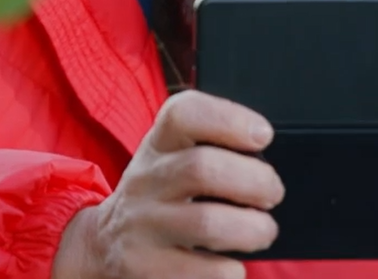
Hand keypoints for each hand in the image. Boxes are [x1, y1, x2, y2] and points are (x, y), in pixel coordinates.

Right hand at [52, 90, 283, 278]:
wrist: (105, 244)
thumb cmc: (159, 197)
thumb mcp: (170, 159)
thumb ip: (211, 150)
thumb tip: (265, 167)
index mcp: (157, 145)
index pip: (182, 114)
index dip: (228, 118)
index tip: (262, 135)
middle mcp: (145, 181)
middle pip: (202, 168)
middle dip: (255, 181)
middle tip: (271, 194)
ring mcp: (142, 226)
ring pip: (208, 223)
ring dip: (252, 229)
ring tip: (261, 231)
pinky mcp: (145, 268)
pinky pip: (204, 272)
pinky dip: (231, 271)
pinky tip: (231, 265)